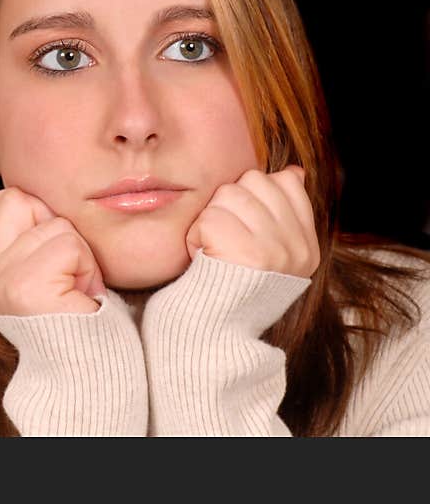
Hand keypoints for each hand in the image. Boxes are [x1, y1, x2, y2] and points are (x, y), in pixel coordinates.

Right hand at [0, 187, 105, 316]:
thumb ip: (25, 240)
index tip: (45, 247)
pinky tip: (81, 294)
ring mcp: (0, 280)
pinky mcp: (25, 286)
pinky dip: (87, 266)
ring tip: (76, 286)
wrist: (88, 373)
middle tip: (65, 268)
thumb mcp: (39, 274)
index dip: (23, 211)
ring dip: (79, 252)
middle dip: (53, 223)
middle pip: (16, 199)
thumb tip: (34, 196)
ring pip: (53, 223)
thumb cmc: (76, 320)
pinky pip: (69, 244)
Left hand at [185, 165, 319, 277]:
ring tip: (214, 249)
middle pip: (253, 181)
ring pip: (228, 194)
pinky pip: (209, 217)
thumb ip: (282, 213)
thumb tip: (292, 171)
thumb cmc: (230, 287)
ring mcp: (275, 249)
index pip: (286, 182)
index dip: (255, 193)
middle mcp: (296, 247)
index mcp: (305, 245)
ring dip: (209, 218)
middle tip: (224, 239)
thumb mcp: (267, 252)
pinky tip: (205, 258)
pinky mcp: (246, 253)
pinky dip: (197, 235)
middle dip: (227, 203)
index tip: (243, 222)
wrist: (212, 332)